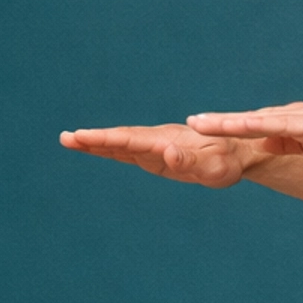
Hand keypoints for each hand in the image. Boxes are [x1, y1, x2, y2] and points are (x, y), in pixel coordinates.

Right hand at [58, 123, 259, 186]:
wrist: (237, 152)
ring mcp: (154, 146)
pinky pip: (127, 151)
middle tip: (65, 138)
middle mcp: (157, 140)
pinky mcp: (155, 155)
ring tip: (68, 140)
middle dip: (92, 139)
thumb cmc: (227, 161)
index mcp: (167, 141)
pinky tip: (91, 148)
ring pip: (120, 143)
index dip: (106, 139)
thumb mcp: (213, 166)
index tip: (83, 136)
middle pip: (119, 138)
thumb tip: (169, 154)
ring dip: (95, 143)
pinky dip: (108, 149)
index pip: (131, 140)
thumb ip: (191, 160)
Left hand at [185, 102, 302, 171]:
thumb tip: (264, 143)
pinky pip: (274, 125)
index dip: (228, 128)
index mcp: (292, 124)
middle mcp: (291, 116)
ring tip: (197, 123)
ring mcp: (298, 118)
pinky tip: (233, 125)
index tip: (204, 130)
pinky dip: (251, 124)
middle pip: (247, 119)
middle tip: (190, 123)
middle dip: (218, 123)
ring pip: (254, 119)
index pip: (255, 126)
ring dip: (225, 122)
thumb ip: (289, 144)